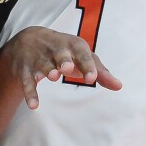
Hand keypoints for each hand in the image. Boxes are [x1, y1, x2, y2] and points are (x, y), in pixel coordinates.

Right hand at [4, 26, 121, 108]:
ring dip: (48, 70)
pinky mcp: (25, 70)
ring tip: (53, 77)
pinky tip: (34, 106)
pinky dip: (30, 93)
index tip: (92, 79)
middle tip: (67, 68)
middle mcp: (56, 50)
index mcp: (74, 46)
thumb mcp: (82, 57)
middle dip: (64, 60)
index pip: (83, 55)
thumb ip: (100, 72)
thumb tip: (119, 86)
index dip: (88, 66)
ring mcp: (39, 59)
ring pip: (43, 65)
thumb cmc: (65, 52)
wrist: (29, 39)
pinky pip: (28, 81)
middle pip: (61, 55)